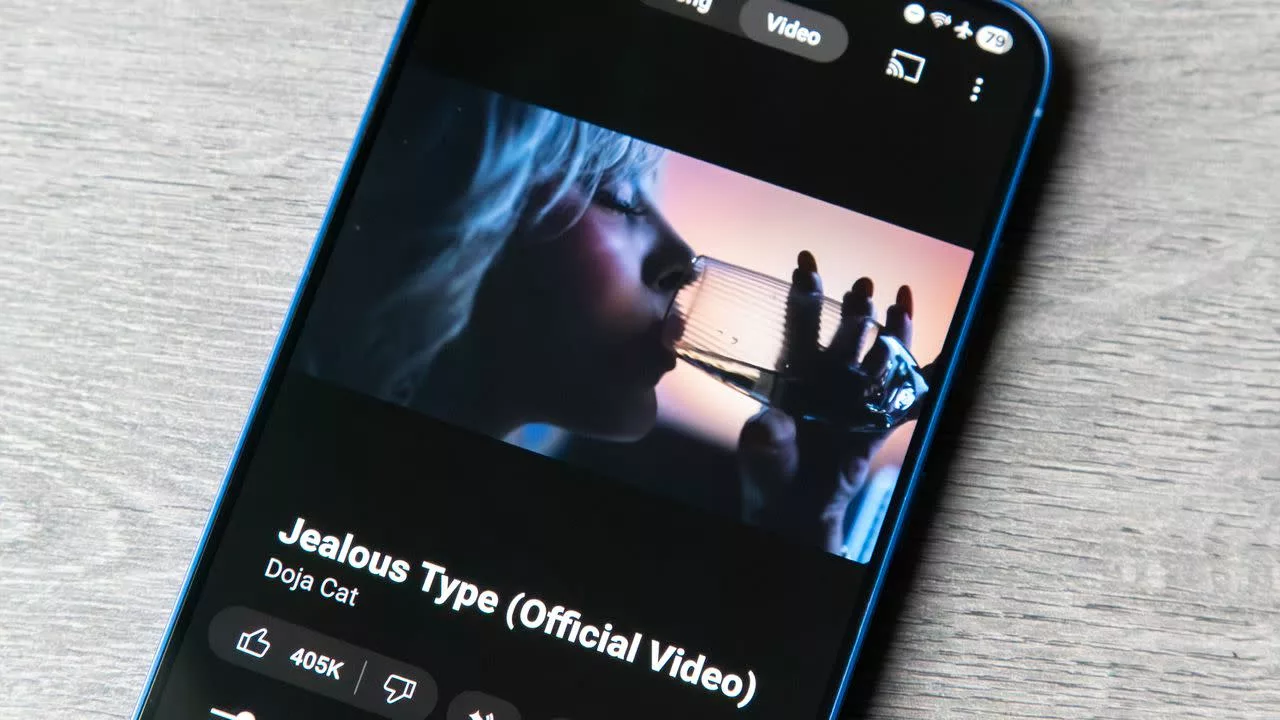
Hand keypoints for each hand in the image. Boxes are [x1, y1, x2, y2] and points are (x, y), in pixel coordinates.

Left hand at [737, 251, 915, 553]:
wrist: (793, 507)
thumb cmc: (768, 472)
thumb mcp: (760, 453)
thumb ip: (767, 437)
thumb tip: (769, 427)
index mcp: (793, 376)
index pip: (799, 327)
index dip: (804, 296)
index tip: (806, 266)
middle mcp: (827, 380)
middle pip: (846, 335)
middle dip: (856, 308)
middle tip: (864, 286)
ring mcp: (854, 399)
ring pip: (879, 358)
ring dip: (891, 333)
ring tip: (900, 306)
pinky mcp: (877, 424)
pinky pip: (905, 400)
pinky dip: (924, 381)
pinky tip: (941, 361)